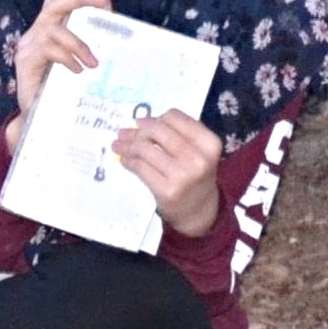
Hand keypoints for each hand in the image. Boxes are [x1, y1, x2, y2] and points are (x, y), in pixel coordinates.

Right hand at [10, 0, 111, 122]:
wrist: (37, 119)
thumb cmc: (60, 89)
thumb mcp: (75, 60)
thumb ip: (86, 43)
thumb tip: (116, 29)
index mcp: (47, 27)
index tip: (105, 2)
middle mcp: (34, 32)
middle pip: (53, 2)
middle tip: (105, 4)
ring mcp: (27, 45)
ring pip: (53, 29)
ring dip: (78, 43)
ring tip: (94, 63)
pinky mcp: (25, 61)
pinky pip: (48, 50)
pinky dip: (67, 58)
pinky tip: (78, 70)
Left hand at [111, 109, 225, 238]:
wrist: (199, 211)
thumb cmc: (195, 175)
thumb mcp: (197, 151)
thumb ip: (174, 134)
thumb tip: (138, 122)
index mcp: (209, 142)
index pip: (174, 117)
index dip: (154, 118)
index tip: (141, 123)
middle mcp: (198, 158)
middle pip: (157, 130)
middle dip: (138, 131)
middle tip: (124, 133)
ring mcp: (182, 175)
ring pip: (145, 148)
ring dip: (128, 145)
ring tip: (118, 145)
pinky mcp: (166, 190)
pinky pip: (140, 167)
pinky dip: (129, 160)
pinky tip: (125, 159)